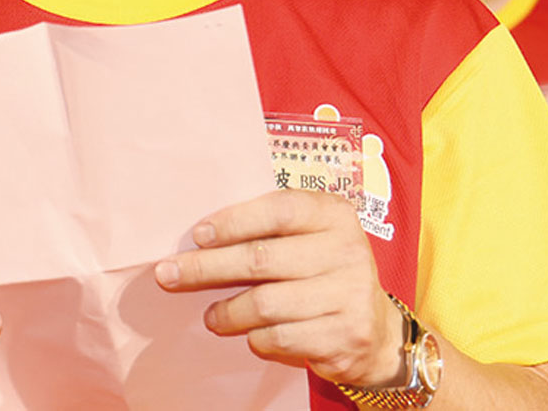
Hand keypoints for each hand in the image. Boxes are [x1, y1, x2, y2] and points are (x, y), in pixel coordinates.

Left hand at [154, 188, 403, 386]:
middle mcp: (346, 250)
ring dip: (228, 311)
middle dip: (207, 268)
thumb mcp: (309, 236)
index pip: (277, 210)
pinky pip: (281, 337)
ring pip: (266, 303)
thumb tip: (201, 237)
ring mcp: (349, 295)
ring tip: (211, 316)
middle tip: (169, 275)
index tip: (197, 235)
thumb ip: (270, 228)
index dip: (233, 221)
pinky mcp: (345, 336)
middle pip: (261, 258)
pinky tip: (250, 335)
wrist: (377, 329)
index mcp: (333, 214)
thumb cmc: (324, 270)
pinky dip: (257, 338)